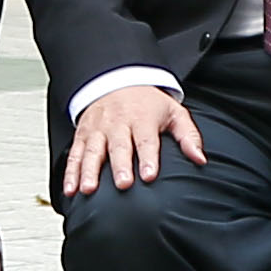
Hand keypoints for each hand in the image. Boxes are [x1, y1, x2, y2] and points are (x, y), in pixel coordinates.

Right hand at [63, 80, 202, 198]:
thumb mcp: (173, 112)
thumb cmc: (148, 103)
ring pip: (92, 151)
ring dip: (89, 171)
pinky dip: (71, 172)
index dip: (148, 158)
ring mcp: (98, 129)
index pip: (146, 140)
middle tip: (123, 184)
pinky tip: (71, 189)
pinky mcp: (83, 134)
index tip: (150, 176)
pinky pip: (75, 154)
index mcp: (142, 118)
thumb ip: (188, 136)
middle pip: (118, 146)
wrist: (117, 80)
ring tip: (88, 189)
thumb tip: (200, 159)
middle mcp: (118, 123)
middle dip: (119, 165)